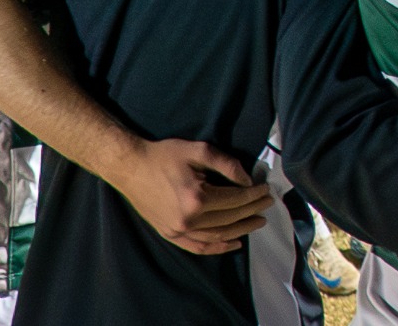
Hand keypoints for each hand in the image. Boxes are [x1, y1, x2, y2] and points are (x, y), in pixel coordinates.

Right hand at [114, 139, 271, 254]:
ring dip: (241, 230)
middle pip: (230, 218)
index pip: (235, 199)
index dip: (254, 195)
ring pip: (218, 235)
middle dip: (252, 211)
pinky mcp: (169, 235)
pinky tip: (234, 243)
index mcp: (197, 198)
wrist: (129, 167)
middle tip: (268, 204)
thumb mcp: (199, 150)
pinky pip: (198, 246)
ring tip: (258, 222)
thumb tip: (248, 181)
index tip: (267, 190)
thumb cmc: (164, 155)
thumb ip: (227, 164)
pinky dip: (218, 247)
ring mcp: (178, 230)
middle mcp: (188, 219)